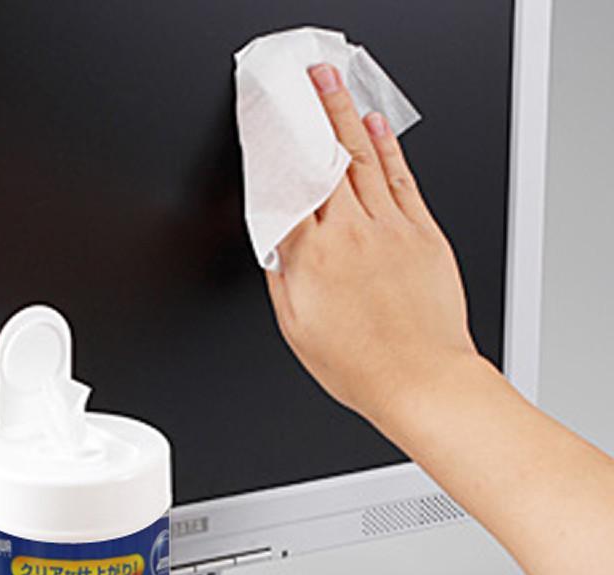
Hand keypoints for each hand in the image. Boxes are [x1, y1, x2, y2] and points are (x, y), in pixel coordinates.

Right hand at [266, 63, 478, 427]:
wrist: (421, 380)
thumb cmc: (360, 365)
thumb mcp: (297, 329)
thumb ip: (282, 277)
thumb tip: (274, 243)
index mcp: (312, 257)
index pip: (285, 187)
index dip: (274, 149)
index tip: (265, 121)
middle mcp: (349, 233)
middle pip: (324, 160)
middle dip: (310, 112)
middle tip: (302, 80)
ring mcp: (389, 229)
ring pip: (361, 158)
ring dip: (344, 115)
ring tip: (332, 85)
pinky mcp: (422, 234)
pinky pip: (401, 179)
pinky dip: (387, 148)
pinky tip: (376, 127)